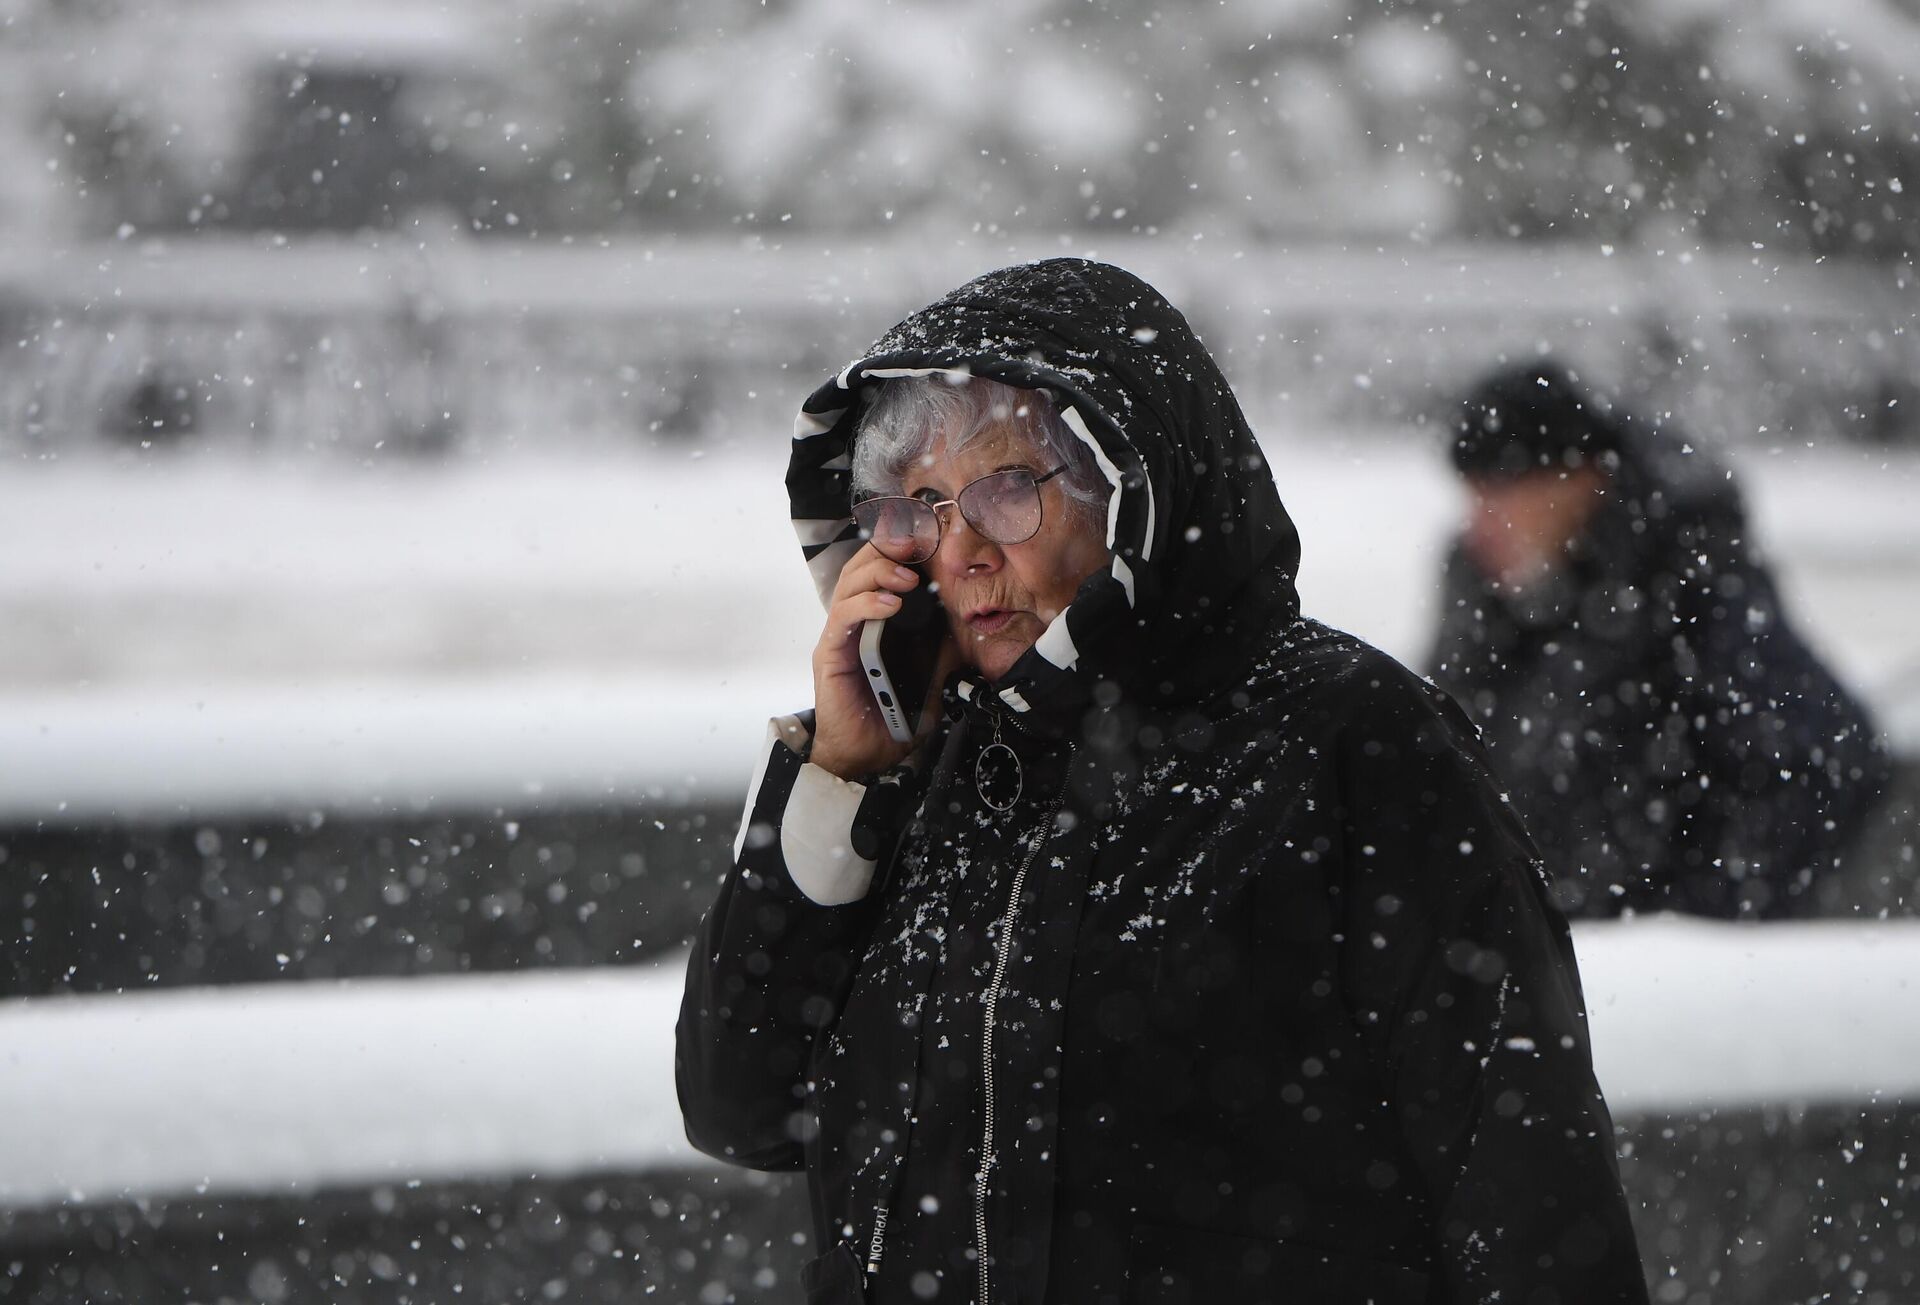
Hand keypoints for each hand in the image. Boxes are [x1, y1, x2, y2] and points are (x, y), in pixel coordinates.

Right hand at [810, 546, 938, 779]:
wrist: (869, 756)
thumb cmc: (894, 716)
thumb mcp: (931, 675)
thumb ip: (940, 647)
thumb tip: (964, 621)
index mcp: (875, 621)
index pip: (881, 569)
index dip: (898, 548)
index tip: (926, 537)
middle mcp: (853, 622)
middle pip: (860, 566)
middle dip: (887, 548)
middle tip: (916, 545)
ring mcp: (839, 637)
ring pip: (848, 584)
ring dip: (879, 572)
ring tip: (908, 577)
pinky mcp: (829, 654)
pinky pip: (843, 618)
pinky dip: (866, 604)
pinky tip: (891, 604)